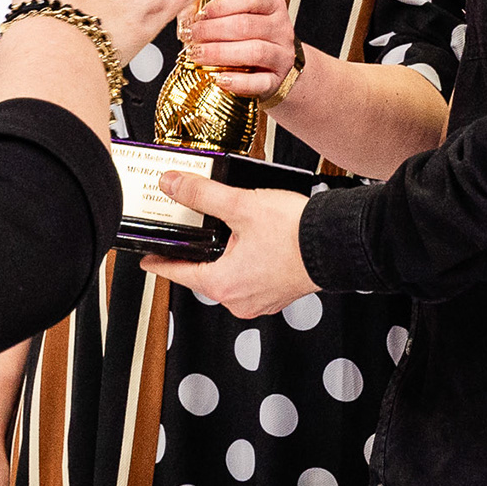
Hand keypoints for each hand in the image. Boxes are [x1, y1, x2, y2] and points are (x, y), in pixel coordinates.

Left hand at [139, 175, 315, 317]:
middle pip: (204, 275)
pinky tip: (253, 242)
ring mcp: (261, 300)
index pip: (177, 274)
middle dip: (197, 255)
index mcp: (223, 285)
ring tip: (225, 232)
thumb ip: (202, 194)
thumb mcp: (241, 206)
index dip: (160, 263)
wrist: (338, 242)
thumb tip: (173, 185)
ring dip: (224, 258)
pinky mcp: (278, 294)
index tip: (148, 259)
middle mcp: (240, 300)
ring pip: (230, 277)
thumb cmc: (296, 233)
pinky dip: (246, 262)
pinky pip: (251, 279)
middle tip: (189, 235)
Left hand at [178, 0, 298, 98]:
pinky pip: (259, 82)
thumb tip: (186, 15)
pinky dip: (237, 81)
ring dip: (220, 53)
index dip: (222, 5)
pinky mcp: (277, 80)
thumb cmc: (251, 38)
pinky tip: (218, 78)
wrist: (274, 69)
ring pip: (254, 51)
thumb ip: (218, 12)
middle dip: (213, 30)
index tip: (201, 14)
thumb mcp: (239, 17)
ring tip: (197, 55)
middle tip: (191, 35)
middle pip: (247, 25)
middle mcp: (280, 28)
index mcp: (272, 5)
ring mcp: (282, 55)